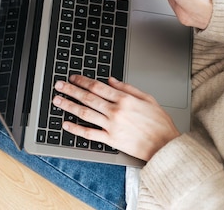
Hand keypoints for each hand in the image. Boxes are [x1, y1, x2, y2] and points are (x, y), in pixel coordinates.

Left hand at [53, 75, 179, 161]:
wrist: (165, 145)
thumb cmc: (159, 123)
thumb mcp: (147, 98)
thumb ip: (127, 88)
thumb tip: (111, 80)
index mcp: (124, 99)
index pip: (98, 86)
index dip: (83, 81)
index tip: (73, 78)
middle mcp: (116, 111)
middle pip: (88, 97)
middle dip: (71, 90)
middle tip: (59, 85)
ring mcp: (111, 126)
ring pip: (85, 113)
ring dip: (69, 106)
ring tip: (58, 100)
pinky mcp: (110, 140)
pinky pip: (89, 133)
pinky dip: (76, 129)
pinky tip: (66, 124)